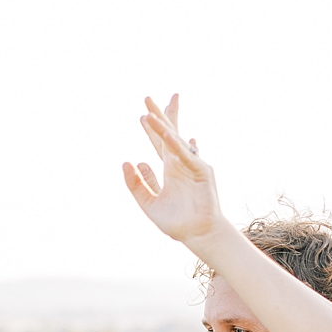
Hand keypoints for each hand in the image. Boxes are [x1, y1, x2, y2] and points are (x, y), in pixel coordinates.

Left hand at [123, 94, 224, 249]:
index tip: (142, 113)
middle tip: (147, 97)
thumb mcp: (148, 202)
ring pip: (174, 142)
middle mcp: (180, 163)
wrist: (196, 234)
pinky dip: (177, 146)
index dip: (150, 128)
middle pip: (168, 134)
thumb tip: (129, 162)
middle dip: (158, 115)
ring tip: (149, 115)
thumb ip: (137, 184)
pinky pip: (187, 156)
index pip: (157, 143)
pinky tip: (168, 136)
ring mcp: (192, 165)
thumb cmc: (176, 221)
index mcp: (168, 169)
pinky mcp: (202, 172)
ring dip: (162, 128)